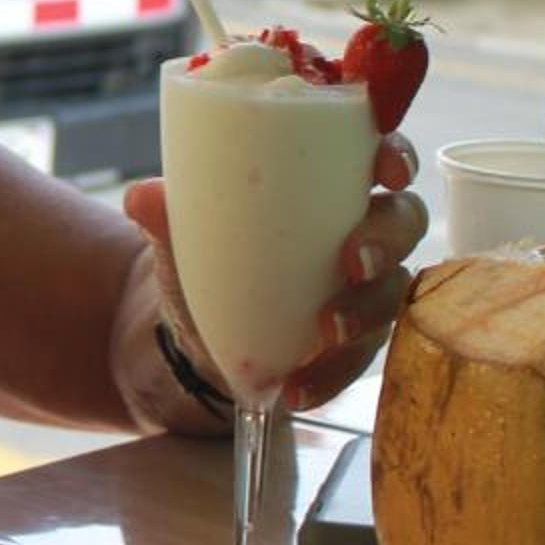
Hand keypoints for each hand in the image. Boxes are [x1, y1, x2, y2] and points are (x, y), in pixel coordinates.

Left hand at [121, 134, 428, 410]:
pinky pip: (358, 360)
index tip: (386, 169)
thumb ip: (166, 214)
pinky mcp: (351, 344)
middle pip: (404, 223)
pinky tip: (299, 388)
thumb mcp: (185, 235)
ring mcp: (362, 290)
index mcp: (331, 186)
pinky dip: (331, 376)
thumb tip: (140, 196)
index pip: (382, 157)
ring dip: (365, 314)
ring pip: (390, 294)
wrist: (196, 334)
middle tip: (350, 261)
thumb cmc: (210, 257)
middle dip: (385, 240)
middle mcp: (360, 232)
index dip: (397, 156)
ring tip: (327, 331)